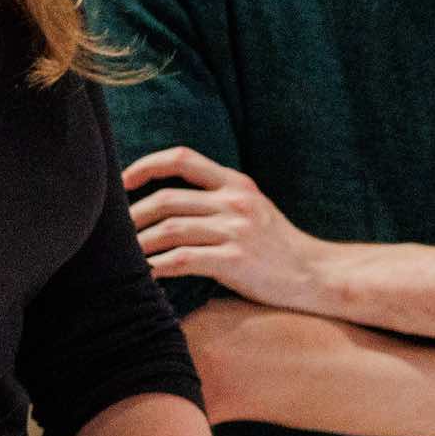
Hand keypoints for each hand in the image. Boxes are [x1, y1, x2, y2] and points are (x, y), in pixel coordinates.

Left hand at [126, 149, 337, 311]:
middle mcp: (235, 201)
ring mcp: (236, 229)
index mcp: (237, 183)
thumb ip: (219, 199)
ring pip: (170, 229)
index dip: (147, 165)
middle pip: (167, 199)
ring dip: (141, 244)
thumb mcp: (254, 209)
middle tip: (117, 234)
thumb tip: (170, 203)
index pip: (183, 159)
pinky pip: (183, 259)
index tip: (124, 181)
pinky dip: (158, 267)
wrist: (317, 275)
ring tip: (125, 258)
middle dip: (135, 216)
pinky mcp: (235, 259)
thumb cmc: (279, 248)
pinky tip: (146, 276)